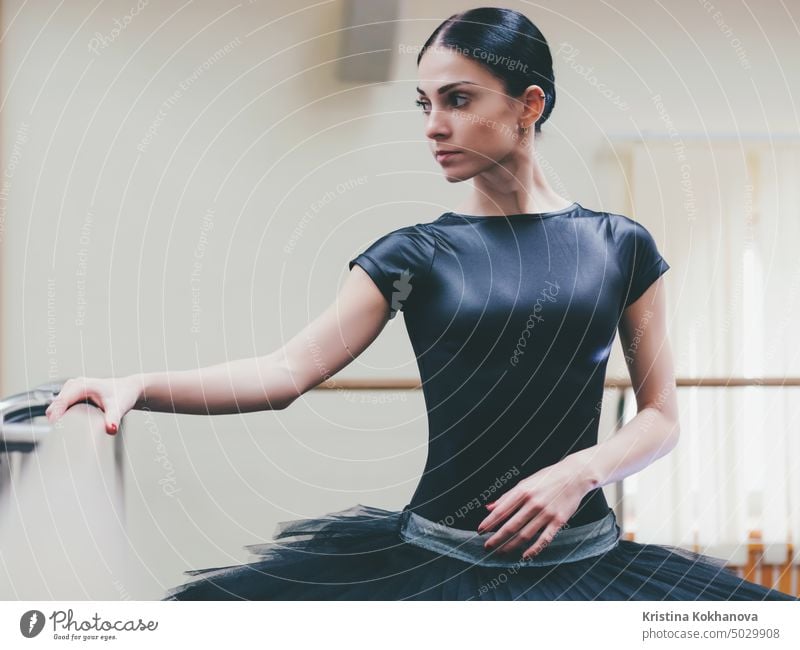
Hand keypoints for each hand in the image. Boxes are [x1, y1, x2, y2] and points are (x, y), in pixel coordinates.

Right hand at [45, 375, 142, 434]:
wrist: (129, 389)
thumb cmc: (124, 394)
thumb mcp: (119, 407)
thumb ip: (113, 418)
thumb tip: (110, 429)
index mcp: (80, 385)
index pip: (60, 402)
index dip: (55, 416)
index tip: (55, 431)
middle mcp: (74, 385)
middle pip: (55, 405)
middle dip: (55, 420)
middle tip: (60, 438)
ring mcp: (72, 390)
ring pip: (56, 406)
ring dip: (57, 419)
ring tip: (63, 435)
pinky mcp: (73, 395)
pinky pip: (61, 407)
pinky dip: (62, 417)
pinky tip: (67, 427)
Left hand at [476, 459, 591, 559]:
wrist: (575, 475)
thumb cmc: (547, 478)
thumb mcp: (525, 482)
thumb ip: (507, 496)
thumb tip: (488, 507)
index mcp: (523, 491)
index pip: (501, 510)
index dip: (489, 522)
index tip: (480, 531)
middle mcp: (533, 503)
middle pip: (511, 525)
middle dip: (497, 538)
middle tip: (487, 547)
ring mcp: (546, 513)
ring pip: (525, 534)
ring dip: (511, 546)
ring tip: (501, 552)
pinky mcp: (558, 521)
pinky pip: (544, 539)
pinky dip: (534, 549)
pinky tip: (525, 556)